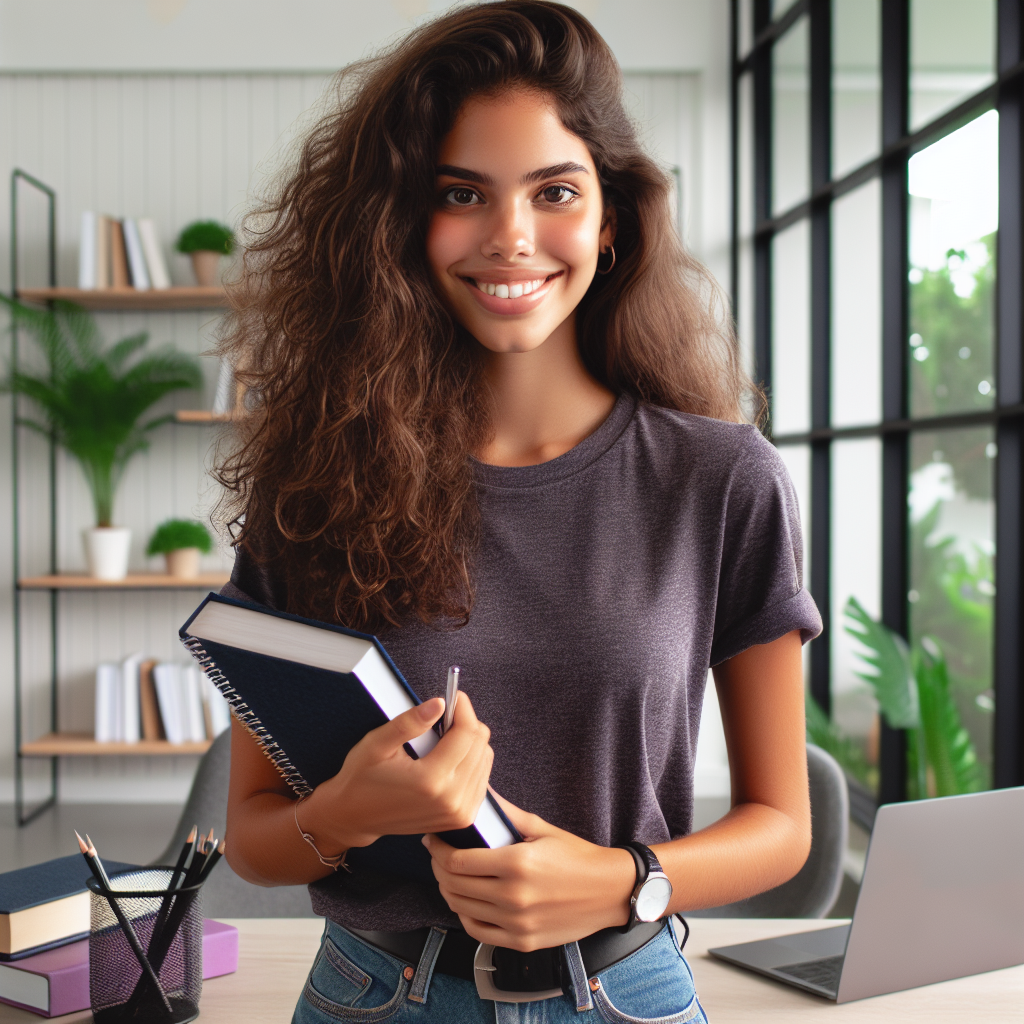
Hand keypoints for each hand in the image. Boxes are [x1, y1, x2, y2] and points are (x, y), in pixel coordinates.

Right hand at [303, 692, 493, 852]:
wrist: (356, 818)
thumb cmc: (362, 779)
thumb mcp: (377, 744)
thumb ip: (409, 723)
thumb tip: (439, 704)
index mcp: (430, 780)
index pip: (467, 733)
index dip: (463, 708)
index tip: (454, 696)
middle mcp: (451, 799)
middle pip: (480, 744)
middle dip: (466, 722)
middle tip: (445, 715)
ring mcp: (459, 812)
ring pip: (485, 759)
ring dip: (470, 741)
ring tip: (443, 738)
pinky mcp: (462, 817)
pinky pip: (482, 777)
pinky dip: (471, 760)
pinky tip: (449, 757)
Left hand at [423, 793, 636, 950]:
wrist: (609, 891)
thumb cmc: (577, 857)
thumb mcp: (542, 828)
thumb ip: (506, 813)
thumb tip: (481, 793)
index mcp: (517, 864)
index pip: (457, 861)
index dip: (438, 849)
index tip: (433, 839)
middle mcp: (514, 896)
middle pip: (454, 885)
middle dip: (438, 867)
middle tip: (437, 854)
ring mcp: (517, 923)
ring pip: (461, 908)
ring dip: (448, 890)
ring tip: (448, 875)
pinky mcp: (522, 941)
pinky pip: (478, 931)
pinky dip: (465, 915)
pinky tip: (465, 901)